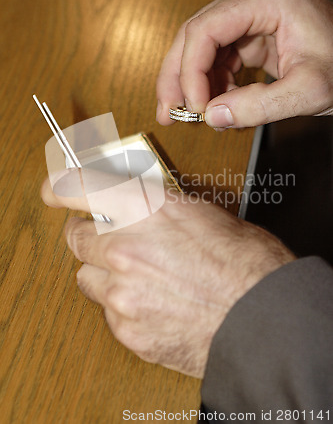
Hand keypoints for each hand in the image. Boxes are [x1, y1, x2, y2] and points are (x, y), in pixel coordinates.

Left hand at [41, 177, 294, 377]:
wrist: (264, 318)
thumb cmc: (246, 263)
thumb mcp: (202, 214)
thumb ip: (159, 210)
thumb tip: (140, 209)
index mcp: (145, 209)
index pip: (79, 187)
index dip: (59, 186)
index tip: (53, 189)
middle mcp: (125, 249)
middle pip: (76, 239)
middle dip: (90, 236)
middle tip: (109, 239)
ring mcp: (122, 293)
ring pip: (88, 279)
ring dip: (105, 274)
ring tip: (139, 276)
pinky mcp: (128, 330)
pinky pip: (109, 313)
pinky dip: (123, 307)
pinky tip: (153, 304)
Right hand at [156, 0, 332, 128]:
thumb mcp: (309, 91)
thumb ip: (260, 107)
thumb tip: (213, 117)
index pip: (205, 30)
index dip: (190, 72)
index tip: (195, 109)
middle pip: (194, 36)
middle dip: (178, 78)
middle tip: (167, 113)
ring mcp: (248, 15)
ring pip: (201, 49)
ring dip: (193, 85)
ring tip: (195, 118)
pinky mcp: (250, 34)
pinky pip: (218, 58)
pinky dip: (212, 85)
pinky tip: (218, 106)